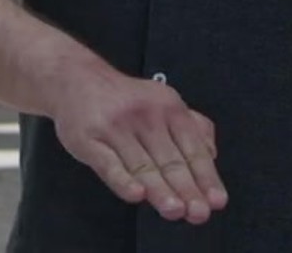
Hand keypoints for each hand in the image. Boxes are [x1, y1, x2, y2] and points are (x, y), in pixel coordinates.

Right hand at [50, 70, 227, 224]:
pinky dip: (122, 180)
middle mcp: (144, 116)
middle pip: (169, 160)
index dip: (206, 176)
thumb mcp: (163, 101)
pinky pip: (108, 163)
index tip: (216, 200)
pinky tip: (136, 194)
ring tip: (174, 210)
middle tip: (198, 212)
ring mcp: (115, 127)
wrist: (75, 78)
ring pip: (141, 165)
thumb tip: (211, 154)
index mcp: (168, 107)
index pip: (192, 148)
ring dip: (160, 190)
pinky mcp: (88, 138)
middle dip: (187, 188)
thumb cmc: (124, 99)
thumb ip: (192, 126)